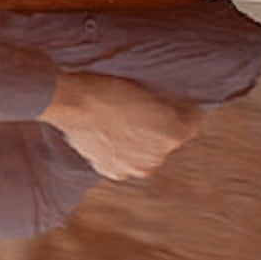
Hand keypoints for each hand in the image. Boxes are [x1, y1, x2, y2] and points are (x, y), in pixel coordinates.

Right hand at [42, 70, 203, 180]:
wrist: (69, 102)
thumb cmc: (105, 89)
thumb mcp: (146, 89)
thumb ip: (170, 105)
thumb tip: (182, 109)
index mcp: (172, 135)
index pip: (192, 122)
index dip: (182, 109)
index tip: (173, 102)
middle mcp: (157, 157)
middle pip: (166, 141)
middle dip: (156, 129)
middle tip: (137, 111)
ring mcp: (133, 167)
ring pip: (144, 154)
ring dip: (136, 142)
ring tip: (117, 122)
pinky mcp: (111, 171)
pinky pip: (122, 161)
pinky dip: (118, 151)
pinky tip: (106, 134)